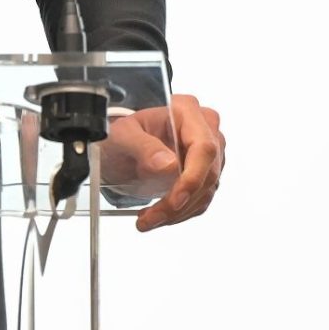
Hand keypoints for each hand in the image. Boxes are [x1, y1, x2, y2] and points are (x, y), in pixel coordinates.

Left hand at [132, 93, 223, 232]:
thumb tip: (168, 164)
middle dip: (180, 202)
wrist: (119, 148)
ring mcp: (209, 153)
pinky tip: (158, 215)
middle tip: (152, 217)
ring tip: (148, 219)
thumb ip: (142, 146)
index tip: (175, 200)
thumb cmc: (121, 135)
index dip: (193, 177)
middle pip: (207, 173)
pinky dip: (180, 213)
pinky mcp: (205, 173)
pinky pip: (200, 200)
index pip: (204, 147)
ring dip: (177, 213)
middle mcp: (204, 129)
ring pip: (205, 191)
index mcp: (186, 110)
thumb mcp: (121, 136)